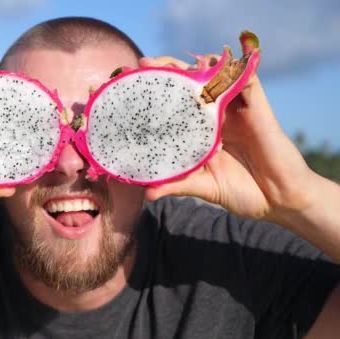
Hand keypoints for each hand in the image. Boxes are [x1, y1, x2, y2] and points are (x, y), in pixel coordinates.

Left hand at [141, 55, 315, 222]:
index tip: (132, 84)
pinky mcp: (258, 107)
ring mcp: (237, 108)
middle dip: (167, 69)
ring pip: (215, 74)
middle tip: (143, 66)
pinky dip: (230, 67)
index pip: (177, 101)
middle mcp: (217, 114)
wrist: (278, 201)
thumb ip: (177, 184)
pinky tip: (210, 64)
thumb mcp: (203, 187)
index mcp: (202, 129)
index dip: (157, 89)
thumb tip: (148, 193)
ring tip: (169, 64)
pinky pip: (245, 78)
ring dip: (193, 64)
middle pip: (191, 81)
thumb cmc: (242, 192)